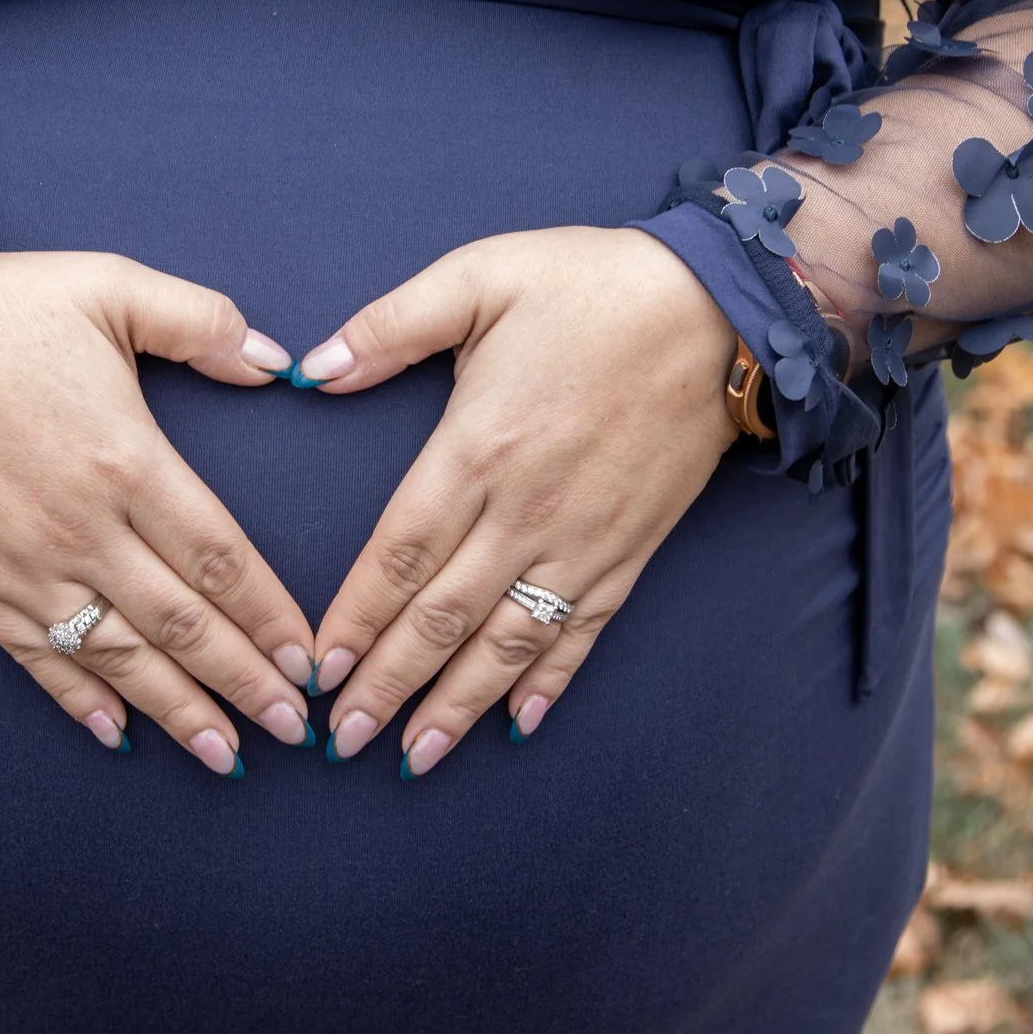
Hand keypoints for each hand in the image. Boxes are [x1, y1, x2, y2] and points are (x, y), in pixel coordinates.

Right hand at [0, 248, 315, 774]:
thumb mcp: (108, 284)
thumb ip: (201, 320)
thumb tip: (280, 360)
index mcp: (125, 459)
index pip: (219, 558)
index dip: (271, 616)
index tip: (310, 660)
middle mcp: (79, 529)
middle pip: (182, 626)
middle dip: (245, 684)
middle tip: (298, 728)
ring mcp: (23, 566)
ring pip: (117, 658)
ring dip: (178, 712)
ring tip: (228, 756)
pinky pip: (37, 659)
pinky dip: (80, 703)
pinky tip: (119, 738)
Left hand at [297, 227, 739, 775]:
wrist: (722, 305)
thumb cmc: (591, 283)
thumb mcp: (480, 275)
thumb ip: (390, 325)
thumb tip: (311, 367)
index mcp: (476, 448)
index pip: (398, 553)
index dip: (356, 617)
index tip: (319, 671)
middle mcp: (525, 510)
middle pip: (442, 616)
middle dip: (388, 684)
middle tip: (342, 742)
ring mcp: (582, 539)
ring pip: (507, 642)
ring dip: (457, 705)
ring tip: (412, 758)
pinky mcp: (631, 550)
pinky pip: (582, 631)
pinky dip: (549, 682)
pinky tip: (517, 723)